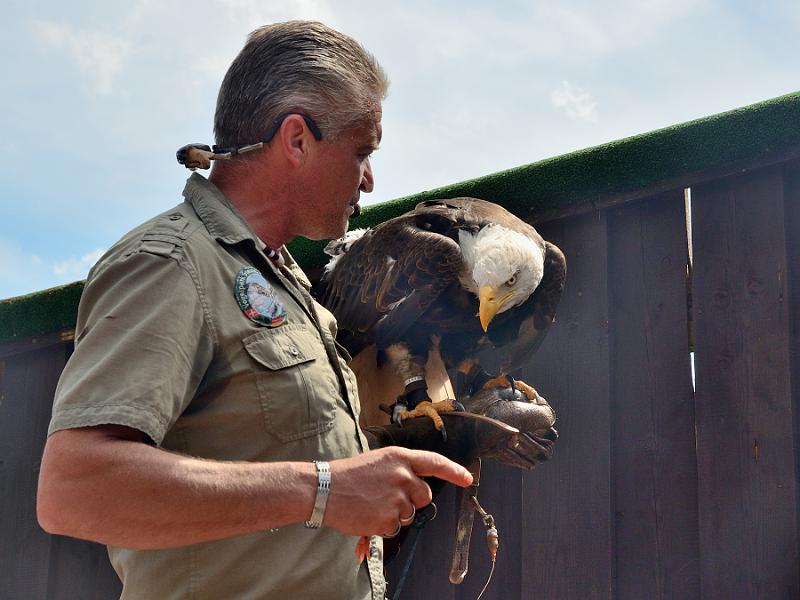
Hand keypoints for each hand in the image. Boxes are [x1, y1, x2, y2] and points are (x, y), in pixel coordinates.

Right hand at [323, 447, 471, 536]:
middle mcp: (403, 476)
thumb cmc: (348, 475)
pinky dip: (381, 527)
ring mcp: (397, 498)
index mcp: (400, 457)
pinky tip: (366, 515)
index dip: (454, 471)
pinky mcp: (388, 518)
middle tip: (388, 497)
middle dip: (412, 500)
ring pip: (409, 514)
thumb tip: (416, 489)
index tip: (468, 479)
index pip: (435, 462)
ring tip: (372, 505)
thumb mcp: (378, 462)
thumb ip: (400, 471)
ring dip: (394, 515)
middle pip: (425, 495)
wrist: (324, 488)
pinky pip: (393, 528)